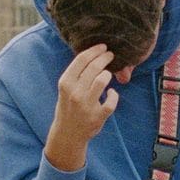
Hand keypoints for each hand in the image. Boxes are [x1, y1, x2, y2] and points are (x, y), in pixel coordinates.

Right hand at [45, 44, 118, 171]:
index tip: (102, 47)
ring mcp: (86, 105)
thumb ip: (76, 74)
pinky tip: (111, 93)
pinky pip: (111, 100)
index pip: (81, 60)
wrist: (67, 133)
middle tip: (110, 55)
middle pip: (94, 67)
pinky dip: (114, 95)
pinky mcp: (98, 117)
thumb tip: (93, 54)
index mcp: (65, 83)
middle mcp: (75, 93)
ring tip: (108, 74)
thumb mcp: (66, 88)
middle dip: (104, 58)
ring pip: (103, 80)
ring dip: (108, 74)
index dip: (94, 50)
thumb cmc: (68, 106)